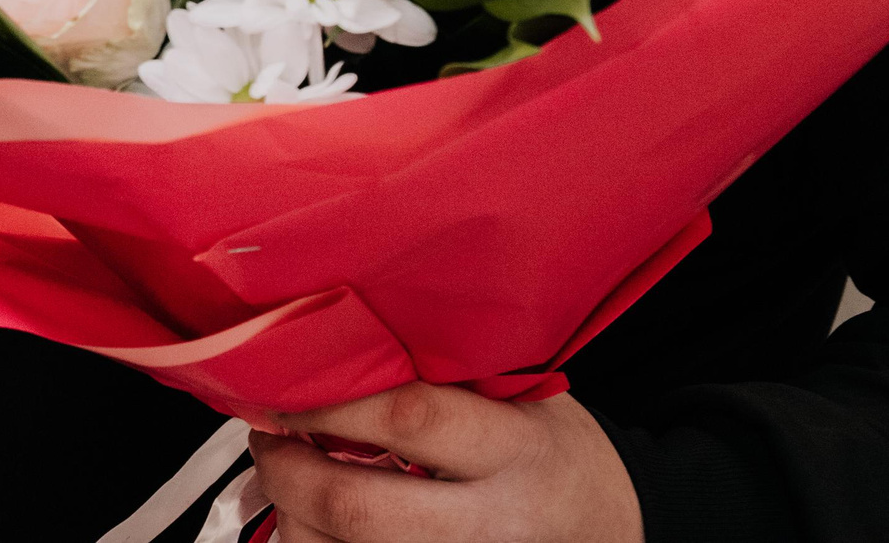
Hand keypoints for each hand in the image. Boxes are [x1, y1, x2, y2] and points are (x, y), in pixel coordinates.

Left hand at [251, 382, 643, 542]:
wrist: (621, 527)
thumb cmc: (555, 454)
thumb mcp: (518, 399)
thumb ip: (436, 383)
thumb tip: (324, 363)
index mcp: (515, 450)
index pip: (404, 416)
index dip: (325, 400)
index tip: (279, 383)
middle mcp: (492, 525)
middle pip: (355, 507)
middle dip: (287, 470)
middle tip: (267, 437)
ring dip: (292, 517)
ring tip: (289, 479)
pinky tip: (317, 522)